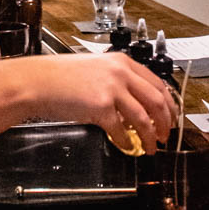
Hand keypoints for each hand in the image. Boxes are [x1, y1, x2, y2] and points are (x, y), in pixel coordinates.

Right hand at [0, 52, 177, 151]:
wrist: (38, 82)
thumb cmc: (61, 77)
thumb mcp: (96, 69)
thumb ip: (118, 82)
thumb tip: (134, 104)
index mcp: (122, 62)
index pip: (158, 83)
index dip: (169, 104)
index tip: (171, 116)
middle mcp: (121, 73)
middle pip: (158, 101)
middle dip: (165, 122)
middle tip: (165, 135)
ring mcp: (112, 89)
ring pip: (144, 118)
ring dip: (150, 137)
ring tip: (150, 147)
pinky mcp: (101, 107)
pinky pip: (122, 130)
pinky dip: (126, 142)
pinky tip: (125, 146)